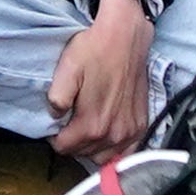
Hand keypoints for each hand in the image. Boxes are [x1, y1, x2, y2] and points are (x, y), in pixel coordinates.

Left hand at [47, 0, 158, 168]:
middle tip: (68, 123)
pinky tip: (107, 134)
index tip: (54, 124)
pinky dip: (115, 149)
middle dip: (72, 142)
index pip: (64, 148)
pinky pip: (126, 152)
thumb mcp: (67, 68)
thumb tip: (54, 116)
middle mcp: (113, 134)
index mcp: (92, 124)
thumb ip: (57, 97)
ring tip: (85, 129)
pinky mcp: (141, 126)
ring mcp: (130, 132)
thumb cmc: (95, 49)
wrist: (126, 37)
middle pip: (83, 154)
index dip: (54, 137)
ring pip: (104, 157)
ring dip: (92, 148)